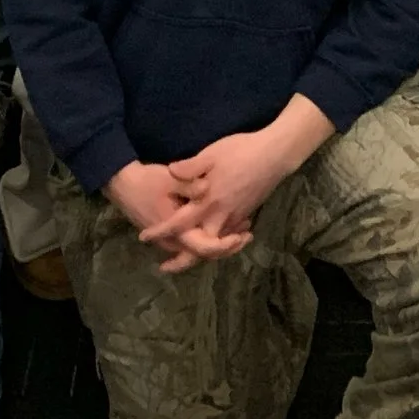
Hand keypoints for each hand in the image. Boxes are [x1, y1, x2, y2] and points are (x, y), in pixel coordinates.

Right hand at [105, 161, 247, 273]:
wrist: (123, 184)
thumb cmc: (147, 181)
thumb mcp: (169, 178)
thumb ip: (189, 184)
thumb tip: (208, 188)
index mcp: (178, 230)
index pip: (205, 248)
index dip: (225, 245)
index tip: (241, 236)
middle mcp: (176, 240)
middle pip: (207, 253)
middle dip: (228, 246)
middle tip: (248, 234)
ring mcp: (173, 240)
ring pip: (201, 249)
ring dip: (222, 241)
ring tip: (244, 228)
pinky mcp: (172, 234)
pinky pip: (195, 242)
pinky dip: (212, 236)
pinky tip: (226, 225)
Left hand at [156, 124, 306, 257]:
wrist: (274, 155)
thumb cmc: (241, 151)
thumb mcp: (212, 154)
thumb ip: (190, 167)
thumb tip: (170, 171)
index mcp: (208, 202)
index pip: (179, 223)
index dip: (160, 231)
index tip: (144, 237)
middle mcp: (220, 216)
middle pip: (199, 249)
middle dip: (182, 260)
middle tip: (165, 267)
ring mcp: (235, 218)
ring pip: (214, 246)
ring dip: (199, 254)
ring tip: (184, 256)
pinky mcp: (244, 215)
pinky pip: (226, 237)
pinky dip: (216, 244)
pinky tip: (208, 239)